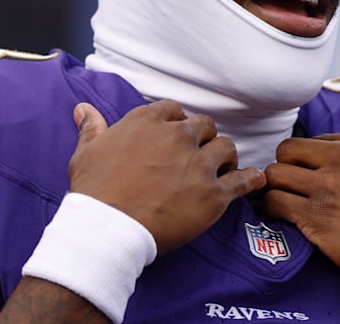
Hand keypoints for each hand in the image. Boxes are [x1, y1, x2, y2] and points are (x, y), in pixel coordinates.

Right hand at [67, 101, 265, 253]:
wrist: (107, 230)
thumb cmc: (93, 192)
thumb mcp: (86, 153)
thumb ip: (92, 128)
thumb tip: (84, 109)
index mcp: (149, 122)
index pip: (174, 110)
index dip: (177, 123)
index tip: (176, 136)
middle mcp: (178, 137)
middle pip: (205, 126)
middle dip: (203, 139)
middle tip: (199, 155)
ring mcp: (199, 165)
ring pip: (226, 148)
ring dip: (225, 157)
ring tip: (222, 168)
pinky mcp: (214, 195)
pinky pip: (242, 181)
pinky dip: (251, 179)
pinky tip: (255, 179)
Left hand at [263, 127, 339, 280]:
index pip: (316, 140)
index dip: (309, 159)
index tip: (309, 174)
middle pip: (288, 150)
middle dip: (285, 166)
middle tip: (289, 184)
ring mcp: (328, 186)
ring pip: (275, 174)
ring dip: (275, 188)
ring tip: (282, 199)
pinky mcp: (316, 215)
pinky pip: (275, 201)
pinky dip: (273, 209)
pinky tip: (282, 216)